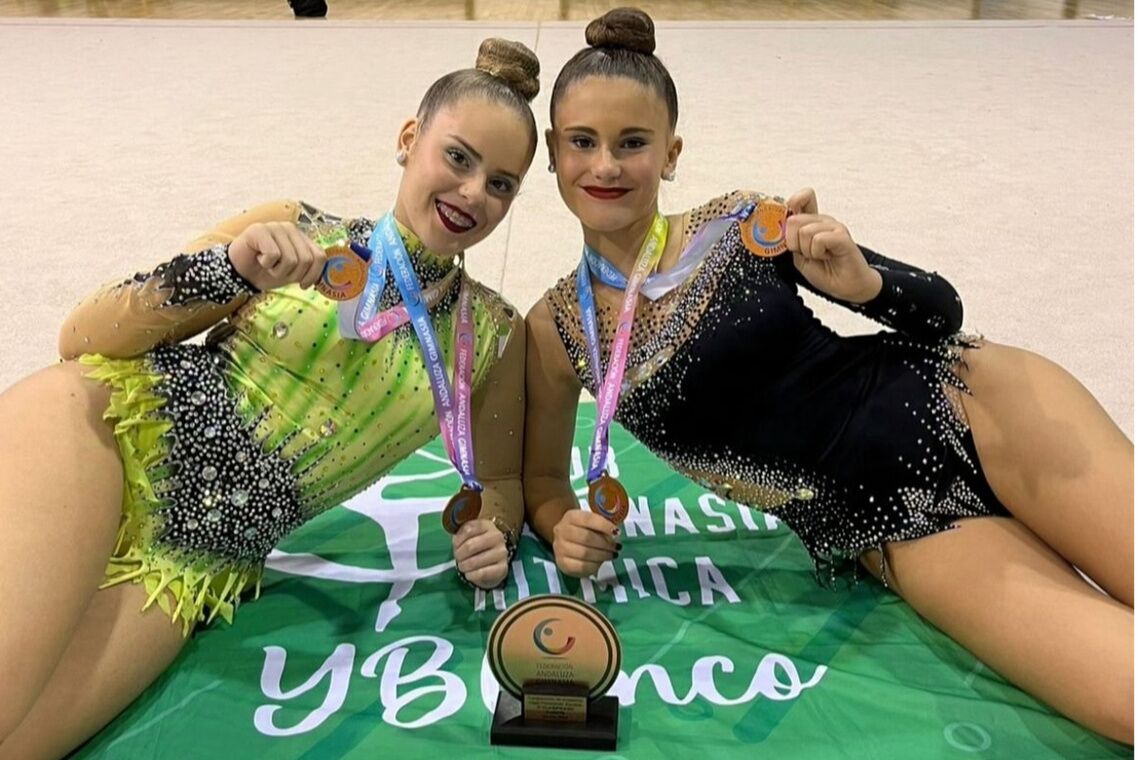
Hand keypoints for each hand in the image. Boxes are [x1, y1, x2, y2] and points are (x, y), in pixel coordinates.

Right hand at [228, 222, 327, 291]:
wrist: (240, 272)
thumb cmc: (267, 272)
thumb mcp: (293, 273)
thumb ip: (310, 269)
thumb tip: (328, 275)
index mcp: (302, 238)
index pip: (320, 256)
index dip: (313, 275)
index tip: (303, 284)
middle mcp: (291, 229)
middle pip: (306, 259)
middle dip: (292, 274)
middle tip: (278, 273)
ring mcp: (275, 227)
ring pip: (290, 259)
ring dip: (278, 271)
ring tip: (268, 266)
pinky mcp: (259, 230)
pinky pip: (273, 254)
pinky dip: (266, 264)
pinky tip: (259, 259)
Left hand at [452, 519, 510, 588]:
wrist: (493, 563)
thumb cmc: (478, 547)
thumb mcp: (470, 536)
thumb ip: (461, 534)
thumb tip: (455, 539)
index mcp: (487, 525)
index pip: (468, 529)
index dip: (458, 539)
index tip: (455, 546)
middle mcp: (497, 537)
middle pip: (470, 546)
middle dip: (459, 555)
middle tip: (458, 558)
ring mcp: (501, 552)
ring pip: (474, 561)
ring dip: (464, 566)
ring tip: (462, 566)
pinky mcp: (502, 568)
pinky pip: (482, 573)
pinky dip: (471, 575)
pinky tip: (469, 574)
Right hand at [552, 509, 618, 577]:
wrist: (566, 539)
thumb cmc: (583, 529)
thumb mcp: (591, 522)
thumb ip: (602, 526)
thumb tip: (615, 534)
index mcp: (571, 516)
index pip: (588, 519)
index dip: (604, 526)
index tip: (617, 532)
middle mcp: (562, 531)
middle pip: (586, 538)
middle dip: (605, 544)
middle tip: (616, 547)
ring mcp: (560, 548)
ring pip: (584, 553)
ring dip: (602, 555)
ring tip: (612, 555)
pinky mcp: (562, 563)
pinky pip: (581, 567)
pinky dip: (595, 566)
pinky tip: (601, 562)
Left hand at [785, 188, 880, 303]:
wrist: (846, 287)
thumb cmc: (826, 271)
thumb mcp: (799, 256)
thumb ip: (790, 241)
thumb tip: (781, 229)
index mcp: (812, 222)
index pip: (802, 198)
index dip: (790, 205)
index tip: (787, 225)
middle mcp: (823, 220)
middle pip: (794, 219)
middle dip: (794, 243)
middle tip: (807, 253)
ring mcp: (834, 226)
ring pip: (805, 231)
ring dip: (807, 251)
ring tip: (820, 256)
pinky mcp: (842, 237)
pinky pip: (819, 239)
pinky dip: (817, 253)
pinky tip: (827, 256)